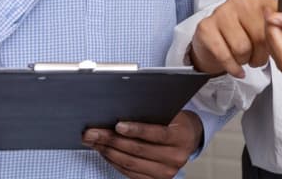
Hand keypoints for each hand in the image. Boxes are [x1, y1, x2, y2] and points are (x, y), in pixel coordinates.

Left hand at [83, 110, 202, 178]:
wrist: (188, 139)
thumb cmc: (175, 123)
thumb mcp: (171, 114)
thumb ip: (152, 113)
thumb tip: (122, 110)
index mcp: (181, 137)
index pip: (157, 134)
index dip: (136, 130)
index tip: (118, 125)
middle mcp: (175, 157)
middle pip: (138, 150)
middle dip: (112, 140)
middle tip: (93, 132)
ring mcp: (165, 172)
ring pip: (130, 163)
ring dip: (108, 151)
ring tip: (94, 141)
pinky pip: (130, 172)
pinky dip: (114, 161)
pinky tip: (105, 152)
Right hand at [190, 0, 275, 77]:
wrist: (214, 42)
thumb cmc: (244, 35)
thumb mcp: (266, 28)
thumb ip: (280, 28)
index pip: (277, 21)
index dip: (278, 41)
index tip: (276, 49)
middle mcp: (240, 1)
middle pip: (261, 37)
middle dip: (262, 55)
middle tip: (258, 57)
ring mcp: (221, 12)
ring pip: (242, 47)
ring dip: (246, 60)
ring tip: (245, 58)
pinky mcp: (206, 27)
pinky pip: (224, 55)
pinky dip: (233, 67)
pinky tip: (236, 68)